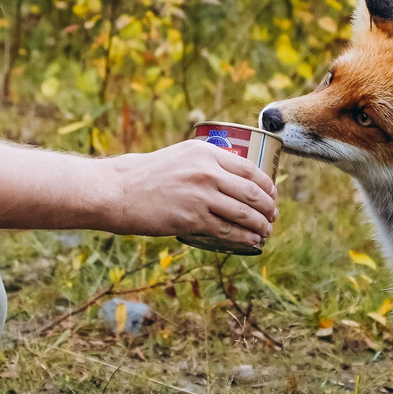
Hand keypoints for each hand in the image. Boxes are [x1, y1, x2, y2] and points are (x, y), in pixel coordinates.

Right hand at [105, 138, 278, 245]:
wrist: (119, 190)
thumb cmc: (147, 175)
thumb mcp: (180, 156)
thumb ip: (206, 163)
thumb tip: (231, 178)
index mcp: (206, 152)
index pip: (249, 169)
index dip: (267, 185)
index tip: (272, 195)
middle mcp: (207, 171)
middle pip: (252, 193)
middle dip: (268, 208)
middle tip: (273, 216)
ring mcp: (201, 196)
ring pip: (244, 213)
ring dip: (261, 225)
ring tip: (266, 231)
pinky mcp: (193, 219)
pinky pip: (228, 230)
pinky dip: (245, 238)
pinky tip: (251, 241)